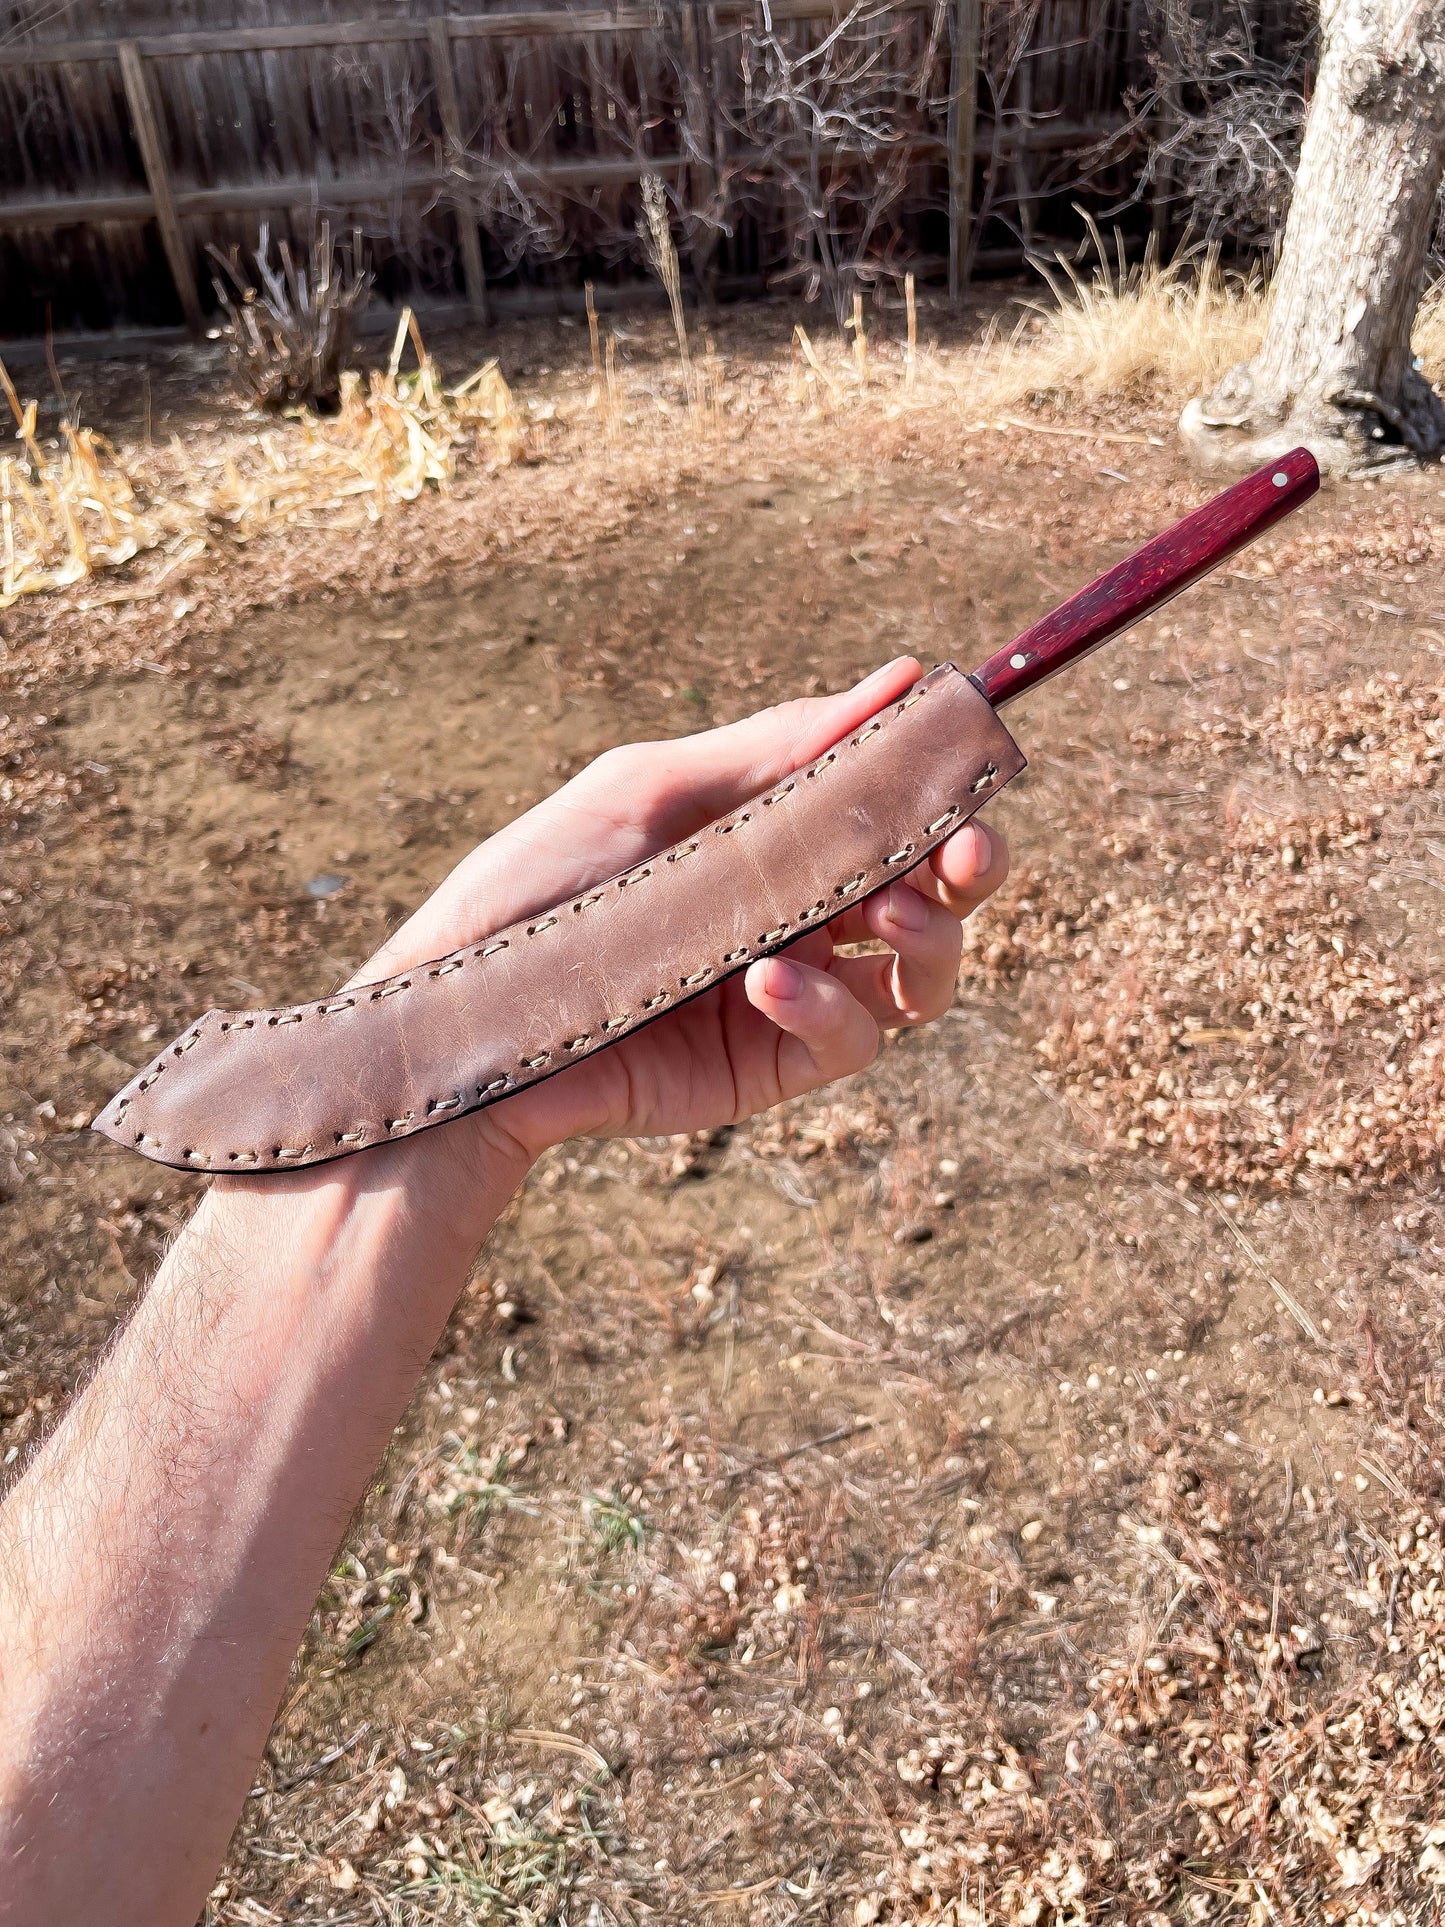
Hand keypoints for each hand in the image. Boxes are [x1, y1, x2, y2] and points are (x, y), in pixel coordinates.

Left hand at [358, 657, 1009, 1170]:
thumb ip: (778, 751)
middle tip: (967, 856)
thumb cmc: (542, 888)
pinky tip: (769, 983)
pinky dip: (832, 1008)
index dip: (951, 791)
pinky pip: (852, 1038)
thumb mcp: (654, 795)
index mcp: (778, 832)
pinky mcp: (772, 1064)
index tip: (976, 769)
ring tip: (883, 919)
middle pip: (936, 890)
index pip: (897, 807)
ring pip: (921, 973)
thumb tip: (899, 680)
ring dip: (927, 940)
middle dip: (970, 867)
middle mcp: (802, 909)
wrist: (471, 1020)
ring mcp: (796, 990)